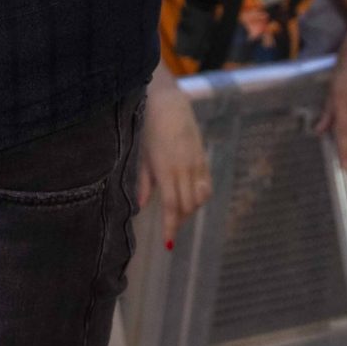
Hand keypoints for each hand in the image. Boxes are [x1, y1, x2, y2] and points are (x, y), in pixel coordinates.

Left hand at [135, 78, 210, 244]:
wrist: (168, 101)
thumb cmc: (147, 125)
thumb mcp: (141, 153)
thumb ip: (143, 180)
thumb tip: (140, 206)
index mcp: (166, 169)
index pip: (171, 206)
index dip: (170, 227)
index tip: (168, 244)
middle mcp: (184, 169)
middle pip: (187, 206)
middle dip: (178, 222)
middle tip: (169, 231)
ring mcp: (197, 163)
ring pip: (199, 198)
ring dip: (189, 210)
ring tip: (177, 216)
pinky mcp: (203, 158)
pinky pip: (206, 185)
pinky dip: (199, 197)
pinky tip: (190, 199)